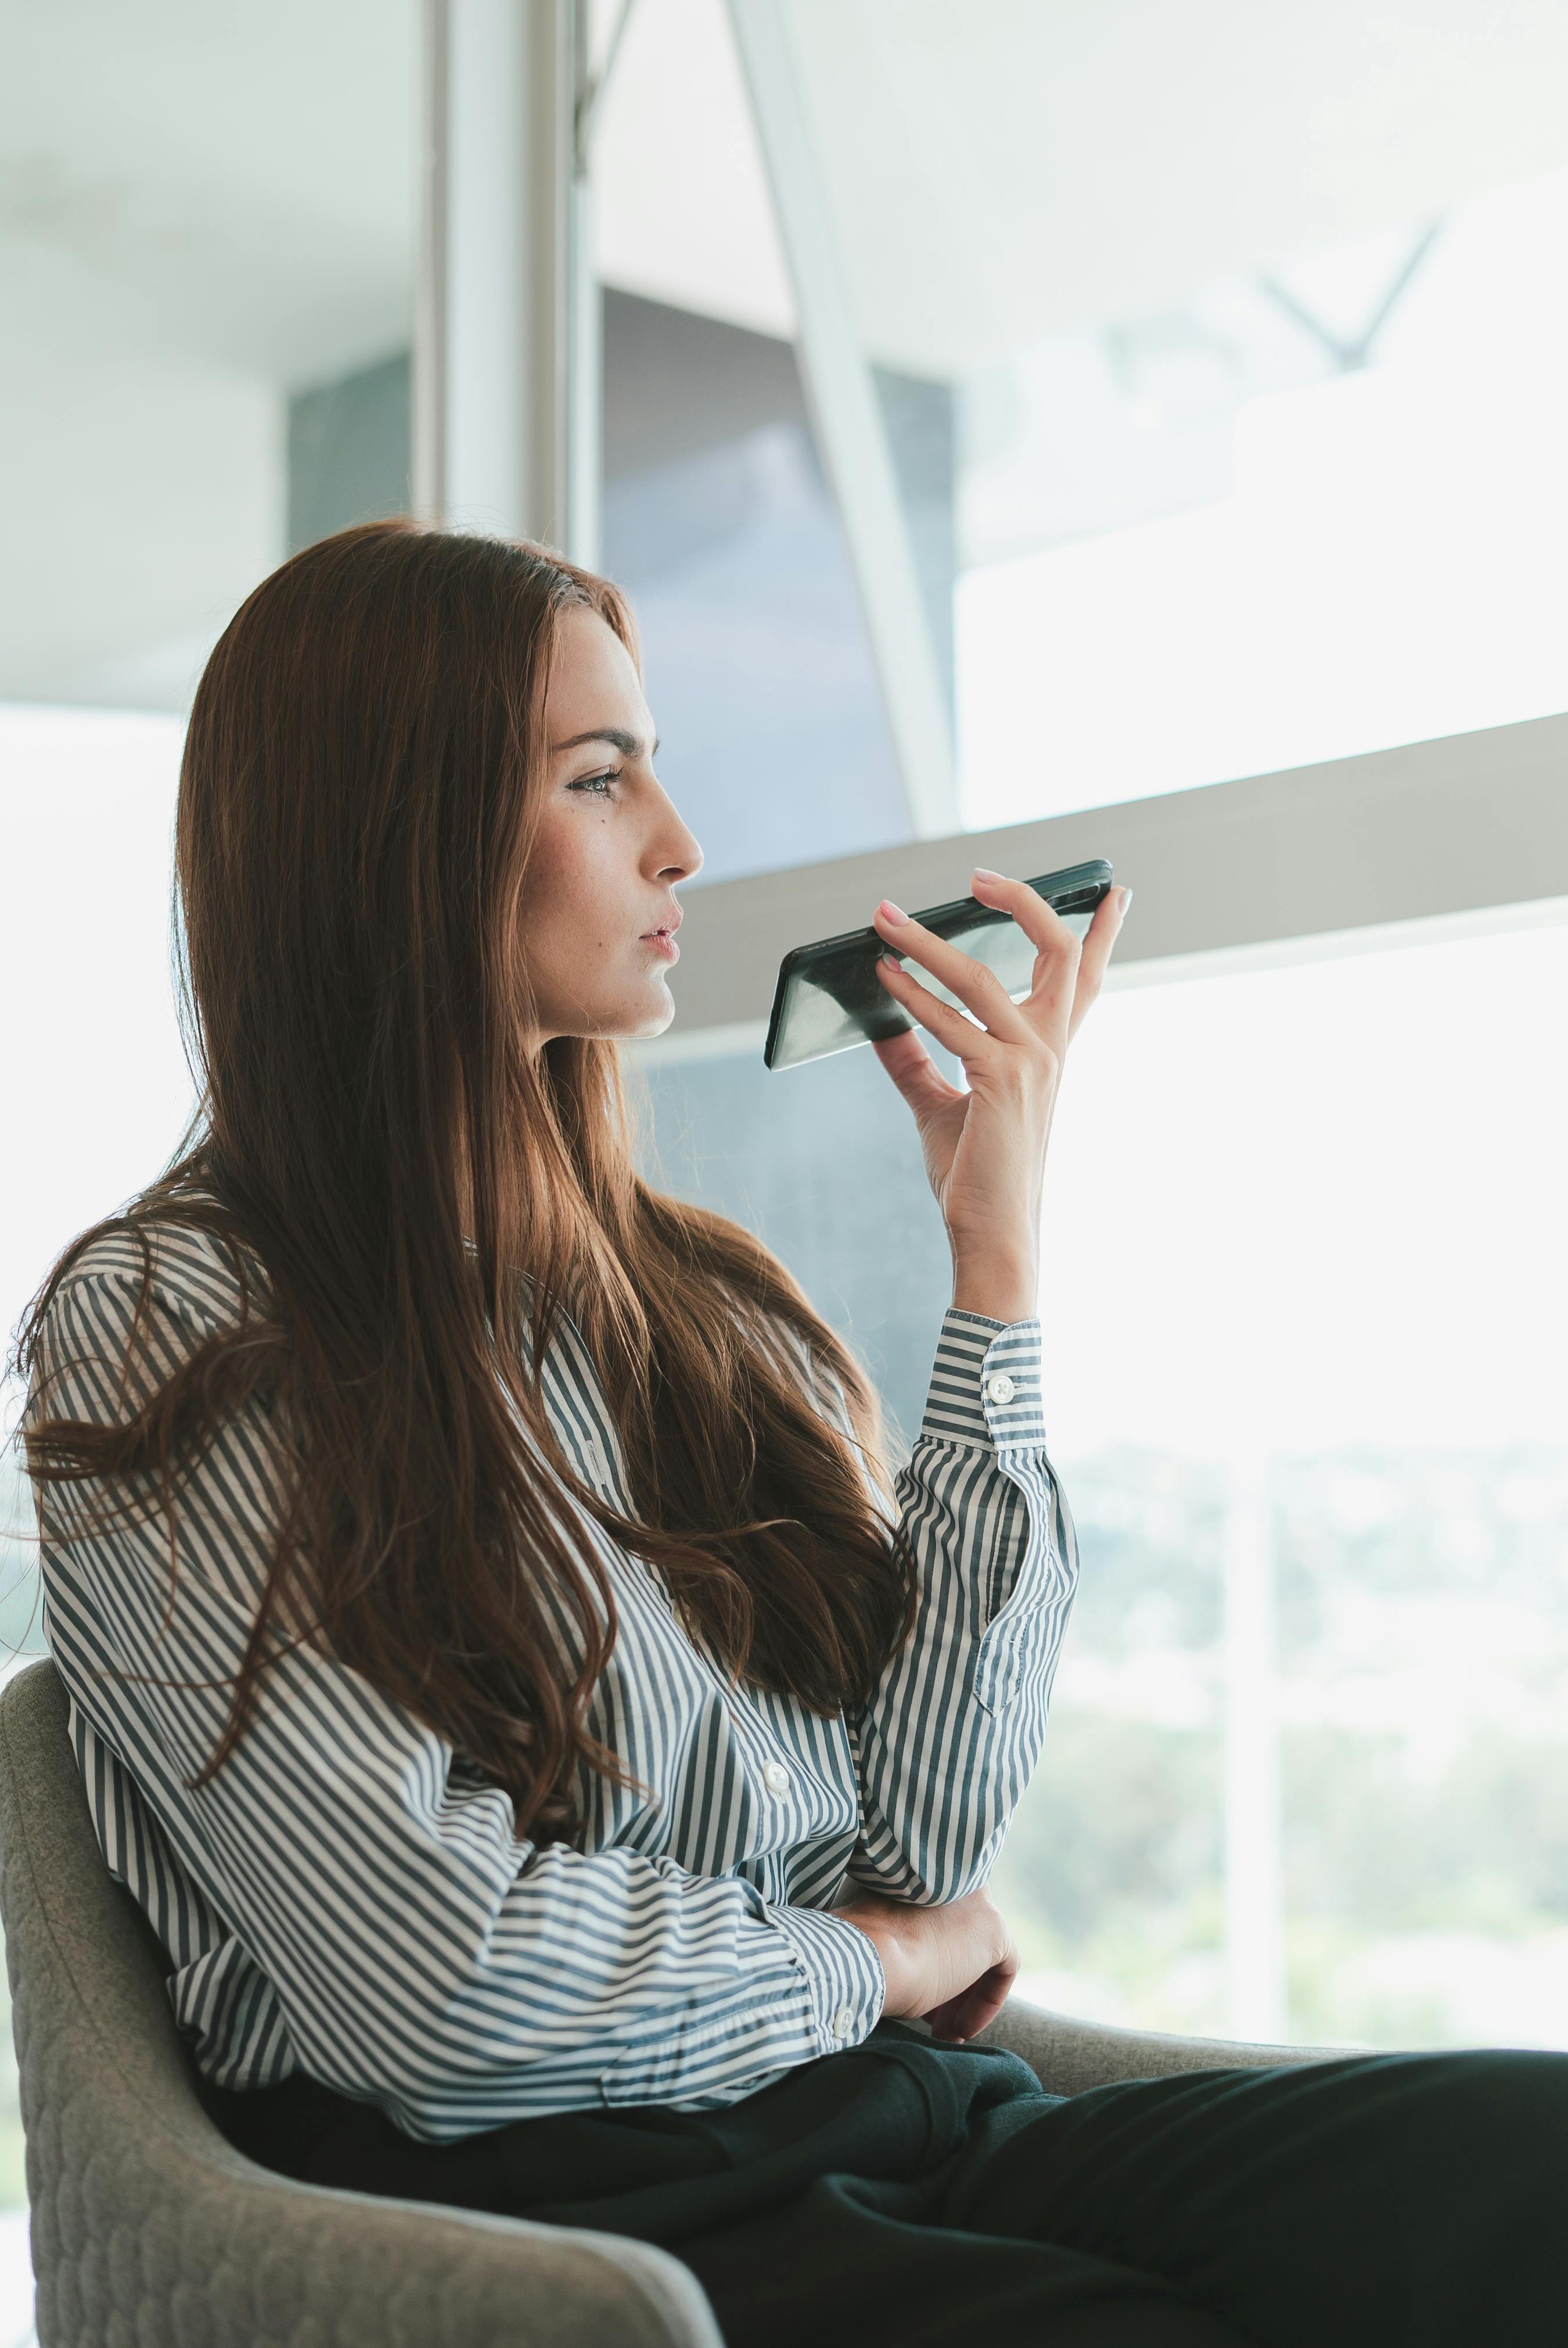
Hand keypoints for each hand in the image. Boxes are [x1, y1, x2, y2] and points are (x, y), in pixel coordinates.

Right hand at [832, 1886, 1019, 2041]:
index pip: (940, 1923)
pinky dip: (986, 2002)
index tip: (918, 1995)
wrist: (866, 1957)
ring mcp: (976, 1900)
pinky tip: (959, 2027)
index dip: (931, 1962)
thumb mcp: (885, 1938)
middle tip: (931, 2020)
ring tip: (940, 2031)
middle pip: (962, 1939)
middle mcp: (953, 1879)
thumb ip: (907, 1939)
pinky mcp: (994, 1928)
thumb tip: (914, 1962)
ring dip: (964, 1999)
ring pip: (980, 1955)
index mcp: (923, 1876)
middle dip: (950, 1985)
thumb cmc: (863, 1953)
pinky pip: (1003, 1969)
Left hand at [871, 874, 1130, 1323]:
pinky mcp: (1002, 1081)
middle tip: (979, 876)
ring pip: (985, 977)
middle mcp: (1051, 1050)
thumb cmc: (976, 1178)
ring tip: (884, 919)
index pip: (1085, 981)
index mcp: (1049, 1053)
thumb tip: (878, 1019)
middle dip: (1026, 902)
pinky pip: (953, 1022)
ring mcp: (1033, 1063)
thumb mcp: (941, 1105)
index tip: (1113, 890)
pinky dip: (913, 995)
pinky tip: (881, 976)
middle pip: (1061, 953)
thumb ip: (915, 1058)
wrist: (993, 1237)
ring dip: (928, 942)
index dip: (1103, 933)